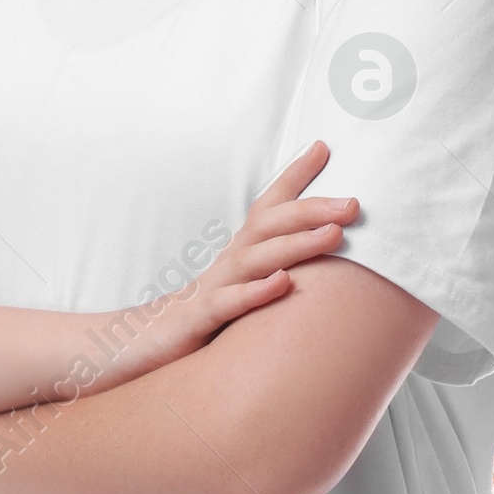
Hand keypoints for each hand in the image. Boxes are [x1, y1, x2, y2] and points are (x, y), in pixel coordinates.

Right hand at [126, 146, 359, 373]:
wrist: (142, 347)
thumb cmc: (202, 318)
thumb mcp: (240, 289)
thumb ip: (271, 270)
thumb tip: (318, 255)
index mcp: (238, 253)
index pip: (267, 207)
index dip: (293, 177)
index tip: (322, 147)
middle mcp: (227, 263)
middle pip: (268, 226)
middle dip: (310, 211)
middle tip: (352, 203)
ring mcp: (211, 289)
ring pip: (254, 260)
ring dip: (295, 245)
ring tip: (334, 235)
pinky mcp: (198, 321)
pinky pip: (227, 304)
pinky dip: (255, 293)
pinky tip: (282, 284)